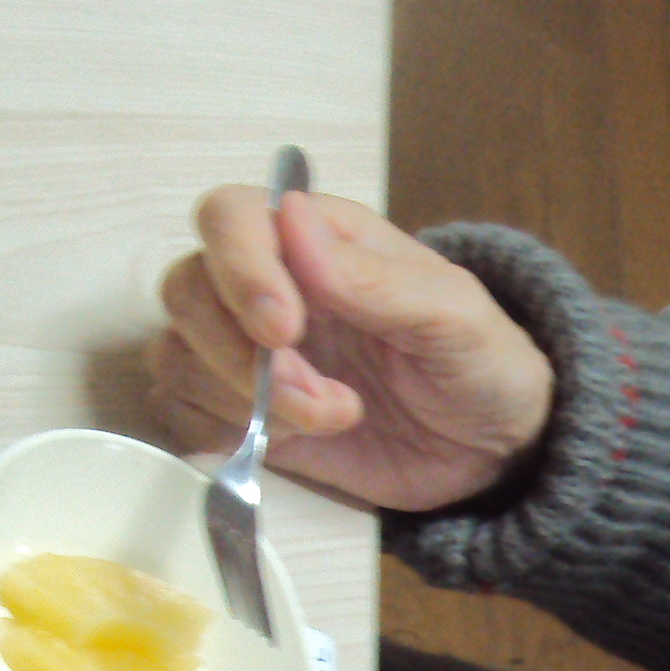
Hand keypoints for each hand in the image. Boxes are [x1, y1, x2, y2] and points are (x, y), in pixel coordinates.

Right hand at [150, 187, 555, 510]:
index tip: (284, 329)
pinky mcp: (240, 412)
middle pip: (187, 289)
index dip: (241, 270)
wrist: (492, 451)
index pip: (230, 219)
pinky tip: (290, 440)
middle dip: (243, 355)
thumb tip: (291, 219)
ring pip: (177, 353)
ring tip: (333, 417)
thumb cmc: (482, 364)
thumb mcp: (454, 318)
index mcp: (317, 239)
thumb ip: (376, 278)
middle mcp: (267, 284)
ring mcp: (247, 350)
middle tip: (324, 397)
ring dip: (242, 398)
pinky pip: (181, 410)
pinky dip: (222, 430)